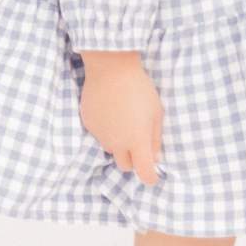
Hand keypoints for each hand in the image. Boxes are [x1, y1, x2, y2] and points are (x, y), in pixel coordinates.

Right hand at [78, 51, 163, 186]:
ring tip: (123, 119)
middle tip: (138, 141)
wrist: (110, 68)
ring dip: (119, 143)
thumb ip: (155, 138)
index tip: (153, 174)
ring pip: (111, 149)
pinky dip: (106, 129)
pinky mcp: (89, 125)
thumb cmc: (139, 88)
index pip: (144, 173)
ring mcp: (100, 135)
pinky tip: (110, 110)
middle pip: (125, 165)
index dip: (150, 177)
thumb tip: (155, 157)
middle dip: (133, 159)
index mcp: (137, 141)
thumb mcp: (156, 112)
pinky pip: (99, 134)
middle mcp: (117, 143)